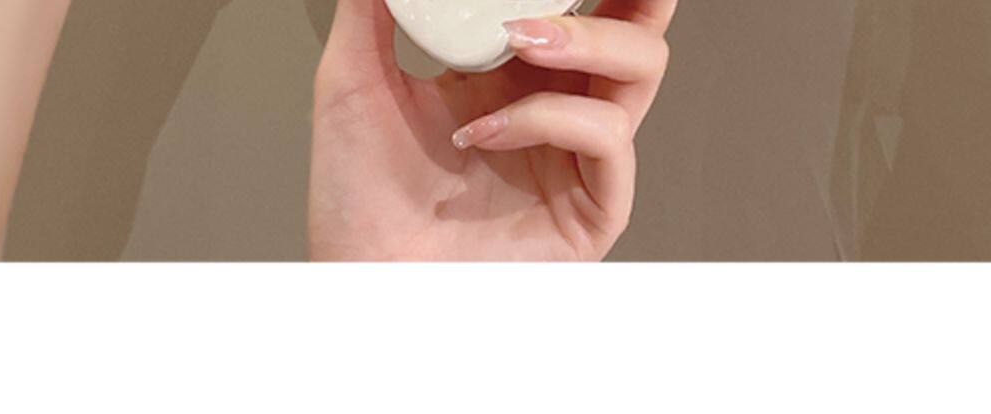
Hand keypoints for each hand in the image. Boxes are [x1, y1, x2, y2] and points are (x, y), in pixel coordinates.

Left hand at [309, 0, 676, 260]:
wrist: (361, 281)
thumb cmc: (359, 205)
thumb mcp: (352, 85)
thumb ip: (371, 13)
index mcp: (507, 78)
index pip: (576, 11)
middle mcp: (551, 112)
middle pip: (634, 33)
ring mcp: (576, 158)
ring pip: (639, 69)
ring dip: (586, 40)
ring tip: (523, 39)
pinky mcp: (593, 208)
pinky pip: (607, 136)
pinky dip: (549, 117)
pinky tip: (489, 129)